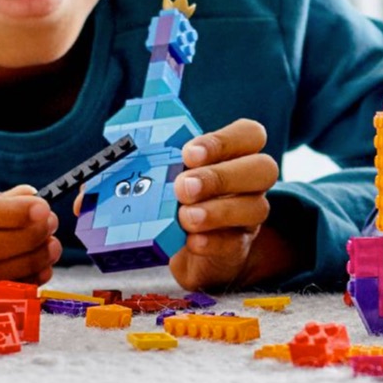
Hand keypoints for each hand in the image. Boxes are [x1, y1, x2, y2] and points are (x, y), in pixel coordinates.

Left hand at [168, 119, 290, 291]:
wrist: (184, 247)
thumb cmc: (177, 198)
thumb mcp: (168, 174)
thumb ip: (157, 163)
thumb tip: (120, 163)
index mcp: (235, 154)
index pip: (250, 134)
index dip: (223, 140)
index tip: (189, 153)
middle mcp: (250, 182)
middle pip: (263, 168)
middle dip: (220, 176)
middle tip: (183, 187)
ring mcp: (248, 215)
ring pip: (255, 207)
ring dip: (217, 211)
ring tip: (185, 217)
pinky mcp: (238, 246)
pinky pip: (235, 243)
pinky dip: (212, 242)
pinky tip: (191, 241)